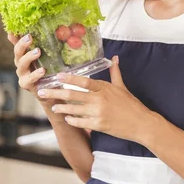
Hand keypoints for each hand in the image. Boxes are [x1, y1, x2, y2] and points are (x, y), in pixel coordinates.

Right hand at [8, 32, 59, 111]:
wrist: (50, 92)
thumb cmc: (48, 71)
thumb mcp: (47, 57)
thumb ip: (46, 47)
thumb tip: (52, 30)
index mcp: (23, 55)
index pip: (16, 43)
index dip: (14, 37)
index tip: (13, 30)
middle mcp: (20, 64)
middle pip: (17, 52)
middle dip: (22, 44)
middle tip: (29, 37)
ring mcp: (22, 74)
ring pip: (21, 64)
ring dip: (29, 57)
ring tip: (37, 51)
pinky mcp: (26, 85)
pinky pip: (29, 79)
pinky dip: (35, 74)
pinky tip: (42, 70)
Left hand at [38, 56, 154, 141]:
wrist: (141, 124)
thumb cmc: (132, 105)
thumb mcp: (122, 87)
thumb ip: (115, 72)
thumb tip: (115, 58)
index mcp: (104, 88)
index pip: (84, 81)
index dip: (69, 78)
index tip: (57, 76)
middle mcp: (100, 99)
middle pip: (73, 95)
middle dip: (55, 93)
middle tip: (42, 92)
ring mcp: (98, 113)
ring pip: (73, 110)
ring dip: (61, 108)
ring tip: (53, 106)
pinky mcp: (99, 125)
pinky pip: (80, 122)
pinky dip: (72, 120)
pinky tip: (67, 118)